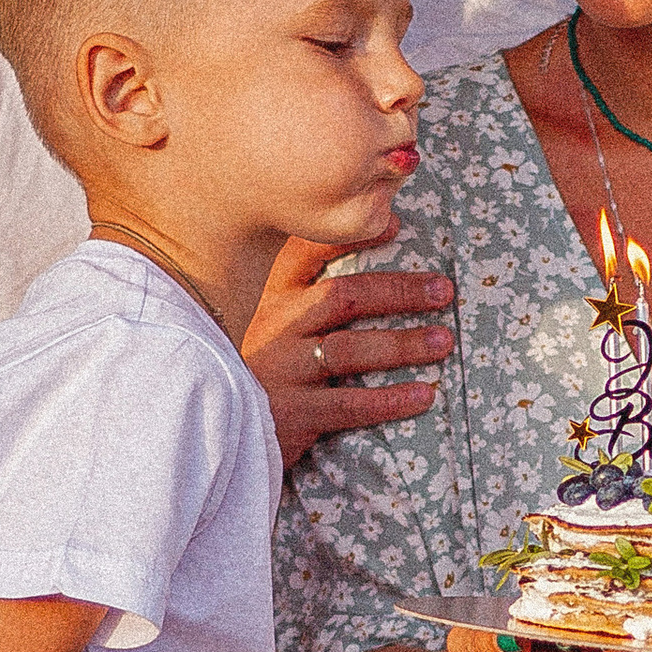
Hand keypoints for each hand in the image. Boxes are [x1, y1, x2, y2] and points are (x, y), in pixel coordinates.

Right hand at [245, 234, 455, 468]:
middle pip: (344, 297)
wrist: (208, 425)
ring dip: (402, 344)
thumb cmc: (255, 369)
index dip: (354, 237)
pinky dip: (389, 400)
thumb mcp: (266, 324)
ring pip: (350, 349)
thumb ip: (303, 298)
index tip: (397, 226)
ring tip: (443, 342)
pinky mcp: (290, 413)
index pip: (309, 254)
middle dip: (398, 291)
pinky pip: (348, 404)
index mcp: (272, 298)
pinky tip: (424, 395)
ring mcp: (282, 369)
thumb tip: (364, 258)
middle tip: (443, 290)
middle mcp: (276, 326)